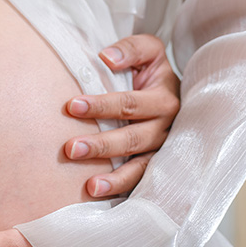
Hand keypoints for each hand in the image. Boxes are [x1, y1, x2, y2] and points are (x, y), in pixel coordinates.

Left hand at [64, 34, 180, 196]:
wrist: (175, 94)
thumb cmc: (151, 74)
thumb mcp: (149, 52)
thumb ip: (131, 50)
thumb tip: (105, 57)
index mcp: (164, 97)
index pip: (129, 103)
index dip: (101, 105)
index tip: (71, 106)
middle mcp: (167, 127)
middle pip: (133, 138)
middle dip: (101, 144)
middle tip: (70, 149)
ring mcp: (163, 151)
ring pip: (141, 166)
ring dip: (115, 178)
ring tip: (90, 187)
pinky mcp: (158, 169)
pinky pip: (142, 183)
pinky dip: (124, 191)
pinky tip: (102, 197)